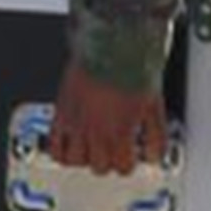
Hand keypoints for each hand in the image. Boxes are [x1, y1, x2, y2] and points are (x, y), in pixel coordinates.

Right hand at [43, 61, 168, 173]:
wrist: (112, 43)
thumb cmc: (134, 68)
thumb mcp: (154, 105)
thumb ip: (156, 135)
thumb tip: (154, 155)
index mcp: (120, 132)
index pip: (122, 167)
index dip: (127, 163)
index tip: (129, 155)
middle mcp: (96, 131)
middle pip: (98, 167)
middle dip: (107, 160)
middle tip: (112, 150)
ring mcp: (76, 121)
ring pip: (74, 160)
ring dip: (83, 157)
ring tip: (91, 148)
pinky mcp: (62, 110)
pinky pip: (54, 142)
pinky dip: (60, 149)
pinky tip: (69, 144)